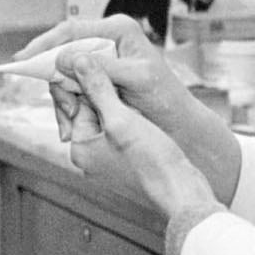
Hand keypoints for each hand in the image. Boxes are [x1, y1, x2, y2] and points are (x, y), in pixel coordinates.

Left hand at [68, 58, 222, 254]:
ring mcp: (105, 163)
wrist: (182, 194)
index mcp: (79, 148)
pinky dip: (125, 121)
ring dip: (114, 105)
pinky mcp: (123, 165)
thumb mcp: (122, 118)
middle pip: (86, 112)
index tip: (92, 60)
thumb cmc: (152, 160)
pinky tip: (139, 111)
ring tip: (129, 91)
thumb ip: (98, 88)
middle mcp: (87, 157)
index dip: (81, 80)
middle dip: (98, 92)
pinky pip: (117, 135)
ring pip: (103, 122)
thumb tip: (76, 61)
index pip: (72, 103)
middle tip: (113, 73)